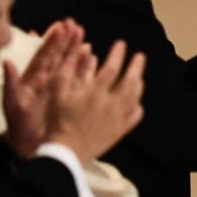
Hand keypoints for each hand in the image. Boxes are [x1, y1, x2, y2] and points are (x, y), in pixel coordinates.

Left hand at [2, 19, 84, 156]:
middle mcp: (47, 83)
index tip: (60, 26)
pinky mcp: (70, 100)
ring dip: (78, 54)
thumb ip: (11, 85)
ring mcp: (60, 91)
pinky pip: (80, 81)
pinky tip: (94, 60)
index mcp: (33, 81)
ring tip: (87, 42)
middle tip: (76, 26)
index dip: (52, 41)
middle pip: (59, 58)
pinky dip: (87, 70)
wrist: (30, 150)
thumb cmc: (19, 129)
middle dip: (67, 42)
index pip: (44, 56)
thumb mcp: (12, 106)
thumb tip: (7, 63)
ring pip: (71, 68)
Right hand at [46, 40, 145, 164]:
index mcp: (95, 93)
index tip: (122, 44)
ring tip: (139, 76)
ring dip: (139, 83)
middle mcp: (111, 104)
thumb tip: (80, 52)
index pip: (112, 68)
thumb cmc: (58, 121)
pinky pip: (135, 115)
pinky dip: (138, 105)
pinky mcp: (121, 131)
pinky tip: (135, 101)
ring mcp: (118, 118)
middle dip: (137, 66)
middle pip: (130, 81)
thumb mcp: (56, 94)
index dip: (118, 54)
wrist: (66, 152)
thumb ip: (67, 71)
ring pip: (135, 97)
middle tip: (140, 56)